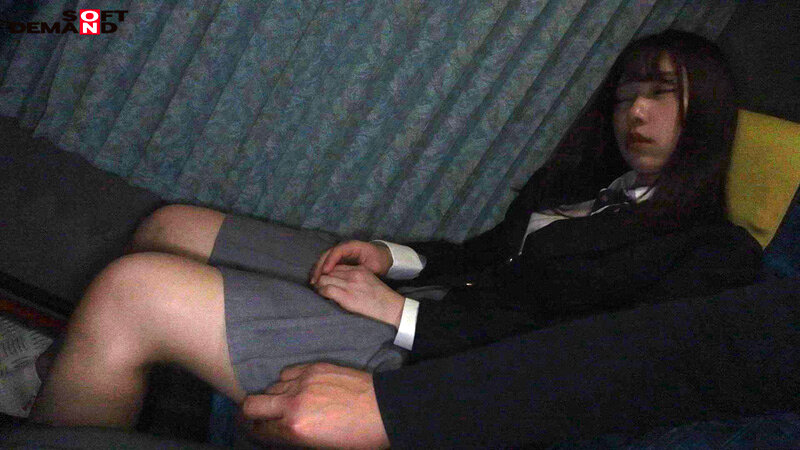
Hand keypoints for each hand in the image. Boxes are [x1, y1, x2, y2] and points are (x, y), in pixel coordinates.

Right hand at [243, 363, 389, 448]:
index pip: (259, 430)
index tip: (256, 431)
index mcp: (295, 429)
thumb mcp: (322, 447)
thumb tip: (280, 432)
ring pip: (270, 386)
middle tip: (258, 418)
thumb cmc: (358, 437)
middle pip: (250, 405)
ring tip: (285, 403)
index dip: (255, 432)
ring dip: (273, 397)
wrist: (385, 410)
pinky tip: (298, 387)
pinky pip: (287, 372)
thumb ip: (294, 438)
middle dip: (250, 414)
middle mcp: (293, 404)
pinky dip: (287, 381)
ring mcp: (303, 381)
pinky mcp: (314, 367)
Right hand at [310, 241, 391, 284]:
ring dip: (318, 270)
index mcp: (352, 246)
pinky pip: (327, 263)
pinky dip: (321, 271)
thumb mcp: (374, 266)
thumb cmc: (378, 261)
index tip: (325, 273)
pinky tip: (318, 281)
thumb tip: (351, 278)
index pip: (337, 251)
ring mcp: (340, 253)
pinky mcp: (338, 259)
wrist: (382, 257)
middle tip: (314, 280)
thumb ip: (363, 270)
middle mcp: (343, 248)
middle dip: (319, 267)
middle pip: (327, 254)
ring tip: (313, 282)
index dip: (330, 261)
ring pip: (324, 259)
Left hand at [315, 265, 404, 326]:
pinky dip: (321, 292)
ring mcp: (349, 284)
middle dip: (320, 278)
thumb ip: (357, 278)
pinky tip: (322, 296)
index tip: (323, 279)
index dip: (327, 272)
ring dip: (318, 286)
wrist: (390, 308)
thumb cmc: (381, 299)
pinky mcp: (346, 296)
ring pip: (324, 279)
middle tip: (317, 286)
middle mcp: (353, 274)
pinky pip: (326, 290)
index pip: (337, 266)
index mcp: (359, 269)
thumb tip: (342, 283)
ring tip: (318, 292)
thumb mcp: (370, 281)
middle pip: (329, 271)